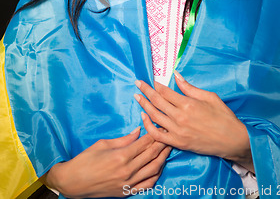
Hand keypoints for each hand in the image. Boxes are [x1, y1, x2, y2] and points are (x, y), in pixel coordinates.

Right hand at [40, 127, 170, 197]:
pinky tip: (159, 167)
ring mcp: (128, 183)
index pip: (144, 143)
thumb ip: (124, 139)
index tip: (160, 125)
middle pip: (152, 155)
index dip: (154, 133)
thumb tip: (138, 131)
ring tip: (168, 148)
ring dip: (163, 158)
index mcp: (121, 156)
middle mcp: (127, 171)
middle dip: (162, 143)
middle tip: (168, 134)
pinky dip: (156, 175)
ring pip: (153, 170)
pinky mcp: (126, 192)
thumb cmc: (85, 160)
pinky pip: (147, 185)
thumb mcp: (103, 144)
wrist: (73, 182)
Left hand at [134, 72, 253, 172]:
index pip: (165, 92)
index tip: (148, 79)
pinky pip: (157, 135)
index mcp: (188, 104)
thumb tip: (176, 75)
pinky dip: (148, 126)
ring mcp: (177, 132)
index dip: (155, 85)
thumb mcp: (209, 96)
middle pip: (156, 102)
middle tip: (137, 83)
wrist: (231, 140)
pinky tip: (144, 117)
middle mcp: (180, 117)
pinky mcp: (178, 143)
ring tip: (137, 97)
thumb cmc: (223, 116)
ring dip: (144, 105)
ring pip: (154, 117)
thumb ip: (189, 87)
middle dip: (145, 91)